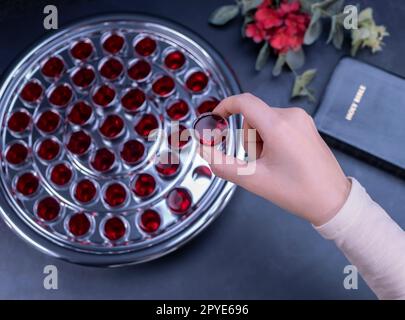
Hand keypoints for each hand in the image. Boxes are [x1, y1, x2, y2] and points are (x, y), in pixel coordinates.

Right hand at [200, 93, 350, 225]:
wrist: (333, 200)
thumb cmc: (296, 192)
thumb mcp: (253, 180)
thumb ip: (222, 164)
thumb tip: (203, 149)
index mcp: (279, 126)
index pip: (244, 101)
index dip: (224, 107)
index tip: (214, 119)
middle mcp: (292, 116)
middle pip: (252, 117)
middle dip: (248, 139)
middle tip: (259, 164)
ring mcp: (302, 119)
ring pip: (264, 122)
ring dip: (259, 141)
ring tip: (272, 164)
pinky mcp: (306, 125)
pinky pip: (277, 125)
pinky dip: (271, 139)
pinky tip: (282, 159)